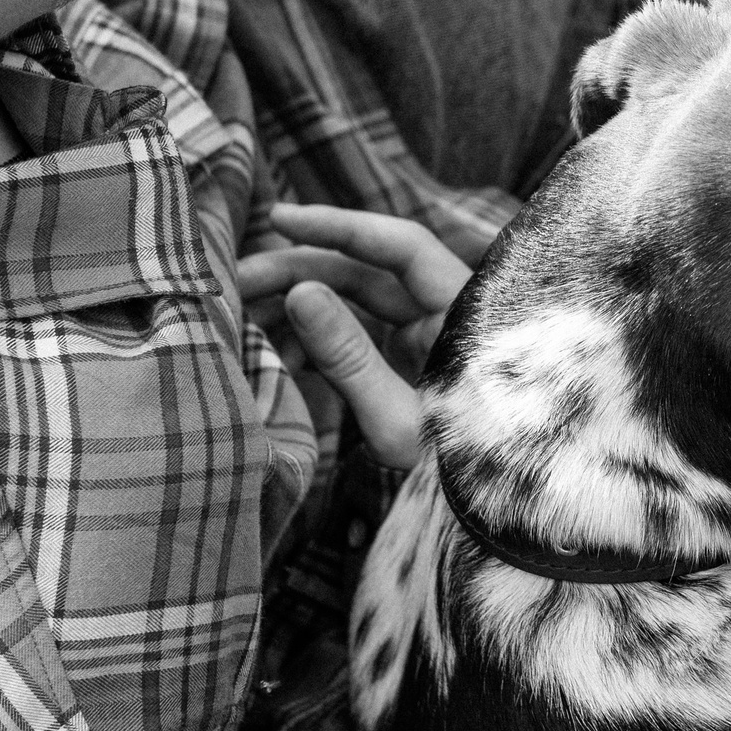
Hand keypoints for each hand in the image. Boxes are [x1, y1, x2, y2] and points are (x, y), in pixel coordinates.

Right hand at [235, 203, 473, 468]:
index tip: (279, 218)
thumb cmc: (458, 472)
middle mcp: (447, 316)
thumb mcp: (396, 419)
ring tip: (245, 326)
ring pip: (356, 304)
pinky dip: (317, 343)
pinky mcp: (411, 364)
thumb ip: (347, 356)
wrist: (495, 512)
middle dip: (299, 273)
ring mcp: (429, 339)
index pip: (400, 245)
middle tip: (235, 283)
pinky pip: (358, 337)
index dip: (339, 225)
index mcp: (461, 315)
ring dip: (300, 310)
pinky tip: (278, 359)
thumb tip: (299, 292)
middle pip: (366, 273)